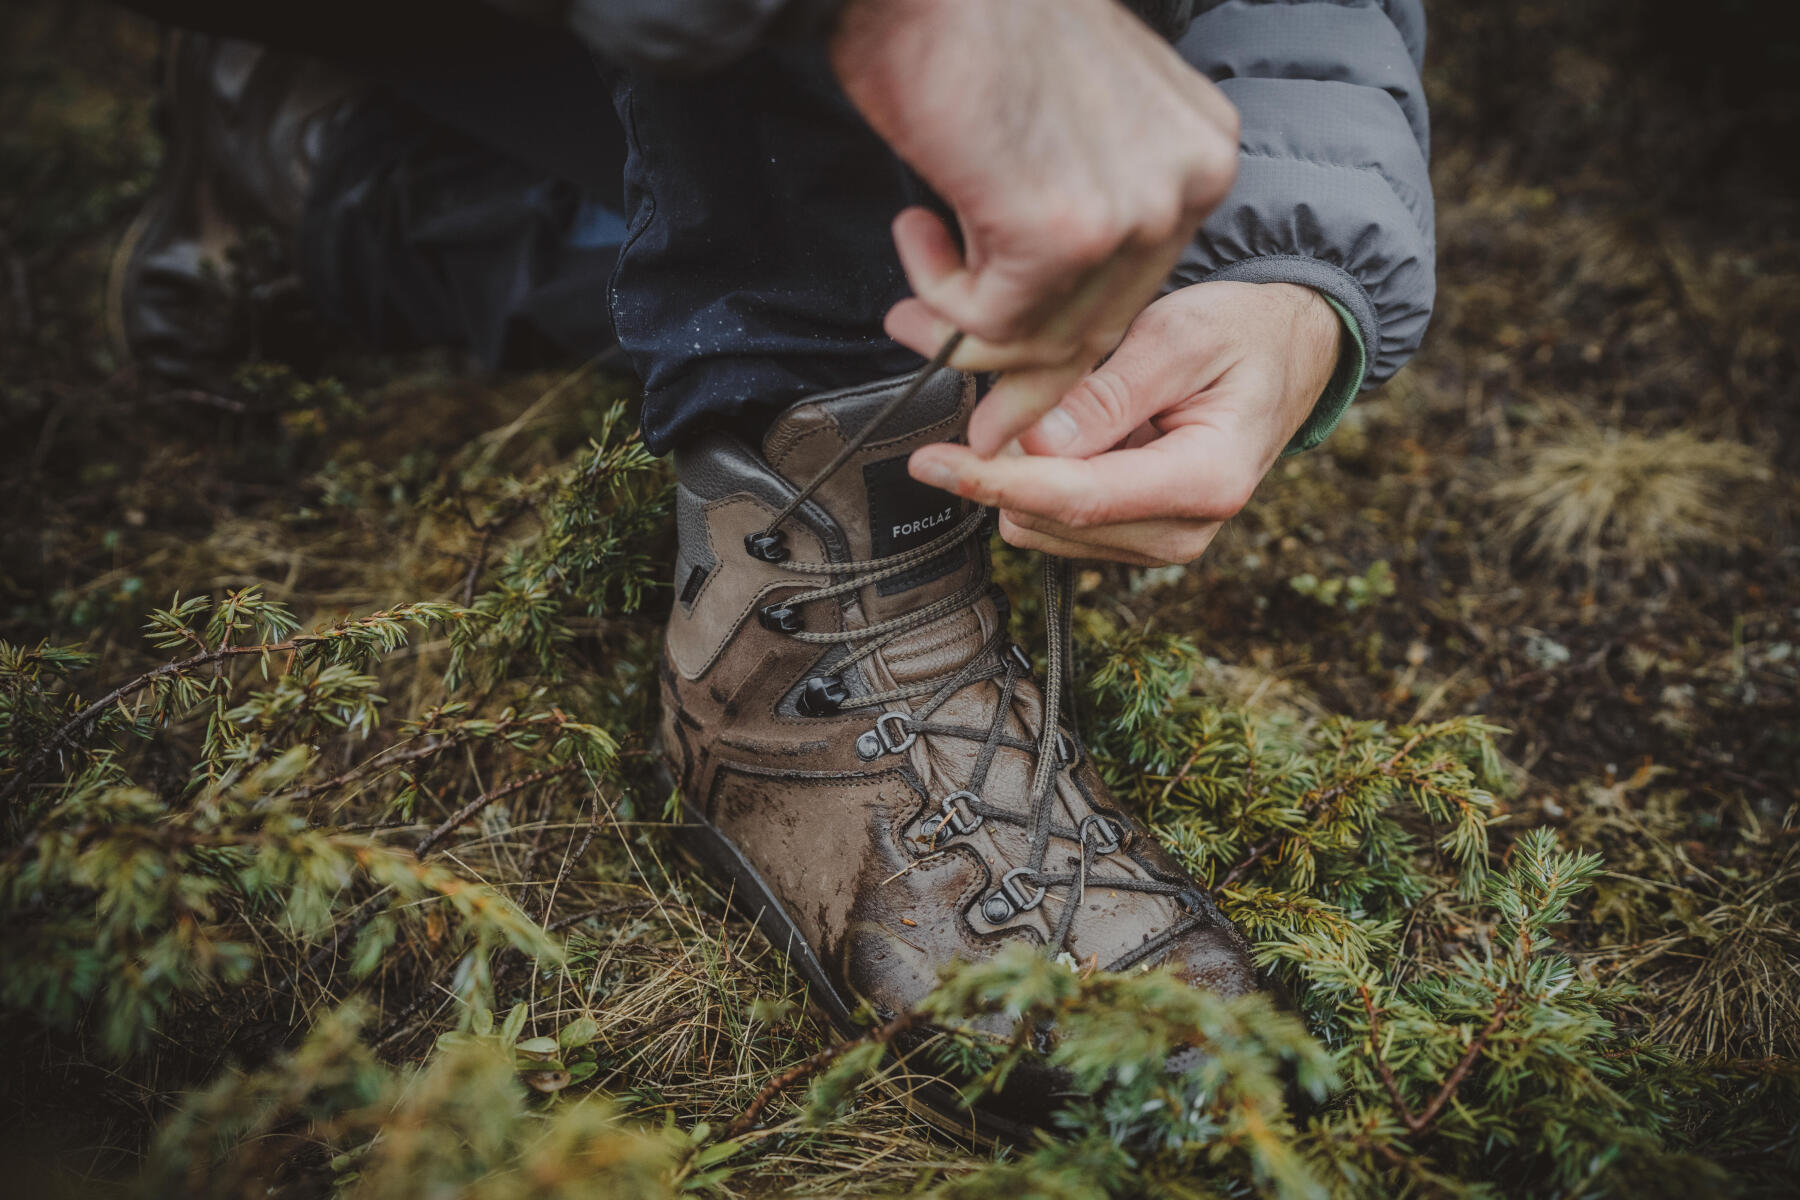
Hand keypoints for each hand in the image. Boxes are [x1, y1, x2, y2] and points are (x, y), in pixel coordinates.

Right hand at [830, 0, 1239, 454]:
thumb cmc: (976, 24)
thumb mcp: (1071, 117)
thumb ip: (1081, 197)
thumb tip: (1039, 288)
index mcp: (1201, 150)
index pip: (1138, 280)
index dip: (1061, 319)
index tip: (1003, 336)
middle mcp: (1188, 182)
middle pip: (1100, 320)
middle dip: (1010, 349)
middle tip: (938, 330)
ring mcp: (1132, 212)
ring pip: (1044, 333)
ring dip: (961, 314)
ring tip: (919, 244)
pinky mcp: (1062, 237)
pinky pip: (991, 321)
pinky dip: (938, 293)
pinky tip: (917, 230)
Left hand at [905, 282, 1341, 565]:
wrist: (1285, 356)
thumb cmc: (1241, 335)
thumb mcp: (1180, 335)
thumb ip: (1108, 392)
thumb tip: (1037, 442)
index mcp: (1205, 480)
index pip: (1076, 497)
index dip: (994, 480)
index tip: (932, 462)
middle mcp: (1182, 530)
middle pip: (1048, 518)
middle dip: (1009, 462)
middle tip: (1011, 389)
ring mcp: (1159, 541)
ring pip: (1042, 525)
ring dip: (1028, 468)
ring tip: (1066, 405)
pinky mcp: (1134, 536)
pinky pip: (1056, 518)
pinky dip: (1044, 475)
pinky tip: (1076, 430)